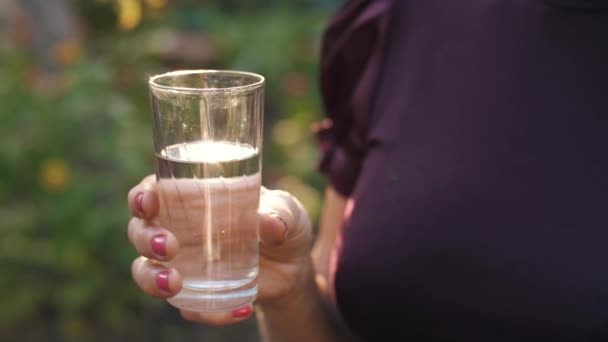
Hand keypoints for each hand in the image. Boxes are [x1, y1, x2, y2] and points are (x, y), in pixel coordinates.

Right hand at [127, 175, 312, 324]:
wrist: (293, 267)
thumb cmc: (284, 224)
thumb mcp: (289, 213)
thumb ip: (280, 214)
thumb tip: (269, 224)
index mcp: (194, 197)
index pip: (154, 189)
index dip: (142, 195)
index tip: (148, 203)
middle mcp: (178, 228)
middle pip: (140, 229)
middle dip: (145, 238)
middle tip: (168, 247)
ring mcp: (183, 263)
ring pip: (145, 269)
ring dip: (150, 278)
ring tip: (174, 283)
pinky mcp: (195, 293)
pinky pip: (186, 305)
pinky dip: (205, 311)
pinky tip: (238, 309)